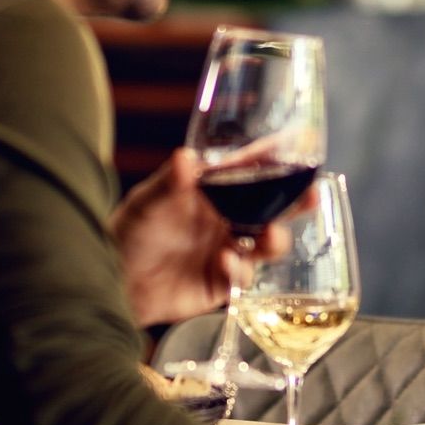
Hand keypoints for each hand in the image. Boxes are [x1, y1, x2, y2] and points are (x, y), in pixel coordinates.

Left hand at [113, 148, 287, 328]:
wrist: (113, 282)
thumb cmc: (129, 232)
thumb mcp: (146, 204)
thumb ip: (168, 184)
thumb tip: (185, 158)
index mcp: (212, 191)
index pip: (249, 168)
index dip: (274, 156)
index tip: (300, 141)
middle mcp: (225, 219)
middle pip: (271, 207)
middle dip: (295, 200)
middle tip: (311, 193)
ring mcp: (227, 250)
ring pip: (266, 243)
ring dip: (275, 238)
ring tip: (269, 235)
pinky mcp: (221, 283)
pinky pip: (243, 276)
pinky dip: (239, 269)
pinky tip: (225, 261)